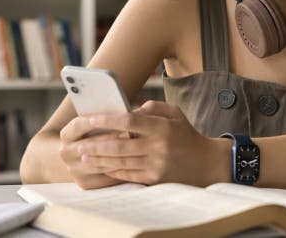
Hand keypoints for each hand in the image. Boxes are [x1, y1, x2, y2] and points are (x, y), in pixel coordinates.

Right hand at [58, 116, 126, 189]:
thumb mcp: (93, 123)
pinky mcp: (84, 183)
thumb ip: (105, 116)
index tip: (114, 115)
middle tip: (131, 133)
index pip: (79, 124)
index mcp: (66, 135)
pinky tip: (132, 163)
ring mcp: (74, 170)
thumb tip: (129, 111)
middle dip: (111, 138)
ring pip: (99, 163)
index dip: (97, 119)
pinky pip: (104, 177)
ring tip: (135, 147)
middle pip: (90, 145)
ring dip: (117, 156)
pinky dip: (119, 170)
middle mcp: (66, 153)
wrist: (76, 156)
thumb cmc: (92, 134)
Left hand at [77, 100, 224, 185]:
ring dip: (99, 160)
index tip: (90, 119)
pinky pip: (128, 175)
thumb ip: (153, 107)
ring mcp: (155, 164)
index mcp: (161, 127)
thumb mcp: (175, 113)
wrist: (206, 163)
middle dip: (96, 145)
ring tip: (84, 156)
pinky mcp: (154, 179)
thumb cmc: (187, 134)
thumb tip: (129, 109)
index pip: (128, 122)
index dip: (107, 120)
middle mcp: (157, 147)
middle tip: (79, 144)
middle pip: (120, 146)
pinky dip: (112, 171)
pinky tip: (101, 167)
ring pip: (120, 163)